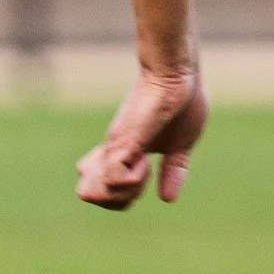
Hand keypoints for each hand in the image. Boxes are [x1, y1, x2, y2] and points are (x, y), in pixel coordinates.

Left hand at [77, 61, 207, 211]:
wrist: (178, 74)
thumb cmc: (182, 101)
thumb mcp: (181, 145)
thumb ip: (173, 170)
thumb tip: (168, 199)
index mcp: (122, 153)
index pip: (100, 186)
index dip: (120, 193)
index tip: (148, 169)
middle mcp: (111, 151)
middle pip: (90, 195)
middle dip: (119, 199)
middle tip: (145, 173)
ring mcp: (113, 148)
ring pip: (91, 194)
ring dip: (124, 192)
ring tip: (145, 167)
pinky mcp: (120, 143)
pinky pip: (114, 180)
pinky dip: (133, 179)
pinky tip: (146, 158)